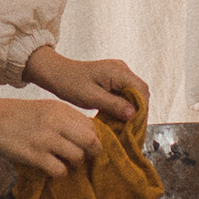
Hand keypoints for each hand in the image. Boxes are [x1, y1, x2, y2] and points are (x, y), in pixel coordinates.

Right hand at [0, 87, 100, 177]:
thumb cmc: (15, 115)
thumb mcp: (44, 109)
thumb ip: (65, 120)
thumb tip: (85, 137)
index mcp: (60, 109)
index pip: (91, 126)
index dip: (92, 138)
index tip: (85, 146)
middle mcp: (56, 122)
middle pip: (91, 141)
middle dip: (91, 153)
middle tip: (82, 158)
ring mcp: (45, 139)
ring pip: (77, 157)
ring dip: (74, 164)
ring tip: (63, 163)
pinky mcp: (34, 155)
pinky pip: (59, 170)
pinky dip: (59, 173)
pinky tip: (51, 169)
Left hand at [28, 45, 144, 120]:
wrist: (57, 73)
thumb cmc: (70, 83)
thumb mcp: (91, 97)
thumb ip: (113, 104)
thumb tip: (133, 113)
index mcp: (118, 71)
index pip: (141, 90)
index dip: (142, 108)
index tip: (136, 125)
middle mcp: (122, 69)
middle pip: (140, 92)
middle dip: (138, 110)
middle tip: (131, 128)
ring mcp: (118, 73)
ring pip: (133, 93)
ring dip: (130, 109)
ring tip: (124, 125)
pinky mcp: (113, 78)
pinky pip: (125, 93)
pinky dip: (123, 105)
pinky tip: (117, 117)